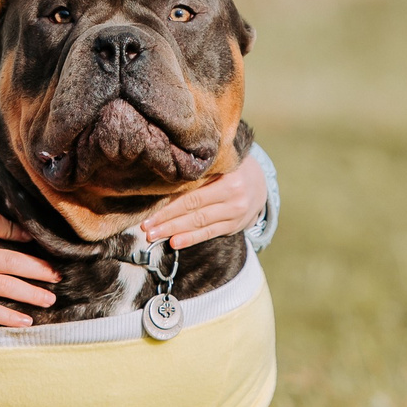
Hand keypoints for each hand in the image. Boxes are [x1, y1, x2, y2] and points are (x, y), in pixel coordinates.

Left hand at [138, 149, 268, 249]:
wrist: (260, 183)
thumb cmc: (230, 168)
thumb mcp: (220, 163)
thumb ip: (199, 173)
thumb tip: (162, 183)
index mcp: (229, 178)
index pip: (194, 196)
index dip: (170, 206)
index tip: (148, 213)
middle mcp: (234, 198)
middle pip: (194, 211)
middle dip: (167, 221)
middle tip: (145, 229)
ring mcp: (235, 214)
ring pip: (200, 225)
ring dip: (175, 232)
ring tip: (154, 237)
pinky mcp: (234, 226)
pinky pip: (210, 234)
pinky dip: (191, 239)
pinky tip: (175, 242)